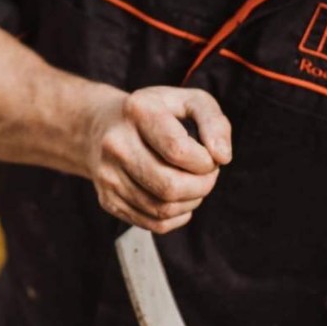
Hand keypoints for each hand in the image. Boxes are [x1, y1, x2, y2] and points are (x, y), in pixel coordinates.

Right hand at [87, 86, 231, 232]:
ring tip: (194, 185)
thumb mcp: (190, 102)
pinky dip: (177, 217)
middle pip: (170, 186)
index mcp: (139, 111)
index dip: (205, 161)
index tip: (210, 157)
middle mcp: (116, 143)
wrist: (103, 126)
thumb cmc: (158, 114)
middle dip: (202, 186)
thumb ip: (214, 122)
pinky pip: (153, 224)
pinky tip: (180, 199)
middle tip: (208, 175)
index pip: (178, 150)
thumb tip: (223, 157)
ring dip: (191, 202)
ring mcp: (108, 175)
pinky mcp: (108, 200)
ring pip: (163, 209)